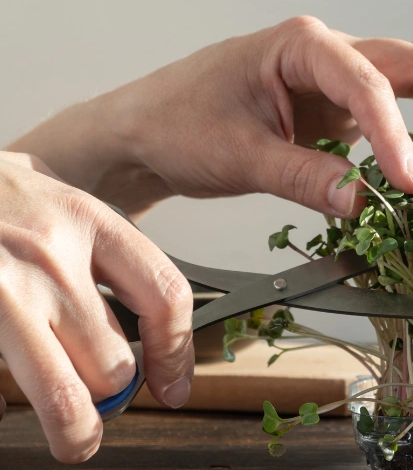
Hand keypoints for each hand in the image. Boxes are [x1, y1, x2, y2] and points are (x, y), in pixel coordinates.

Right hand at [0, 153, 193, 462]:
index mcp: (86, 220)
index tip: (174, 382)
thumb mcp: (55, 194)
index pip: (165, 295)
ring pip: (63, 394)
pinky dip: (4, 409)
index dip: (178, 353)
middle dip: (117, 392)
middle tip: (110, 399)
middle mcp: (49, 257)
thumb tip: (146, 302)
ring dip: (76, 425)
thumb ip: (99, 241)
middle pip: (114, 361)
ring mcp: (2, 293)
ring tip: (77, 436)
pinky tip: (6, 404)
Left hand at [9, 17, 412, 217]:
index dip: (396, 134)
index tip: (412, 184)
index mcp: (299, 46)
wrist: (149, 129)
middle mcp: (327, 52)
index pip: (367, 83)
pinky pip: (400, 103)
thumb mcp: (237, 155)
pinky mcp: (340, 105)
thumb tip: (365, 203)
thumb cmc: (179, 125)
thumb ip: (302, 176)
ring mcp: (337, 77)